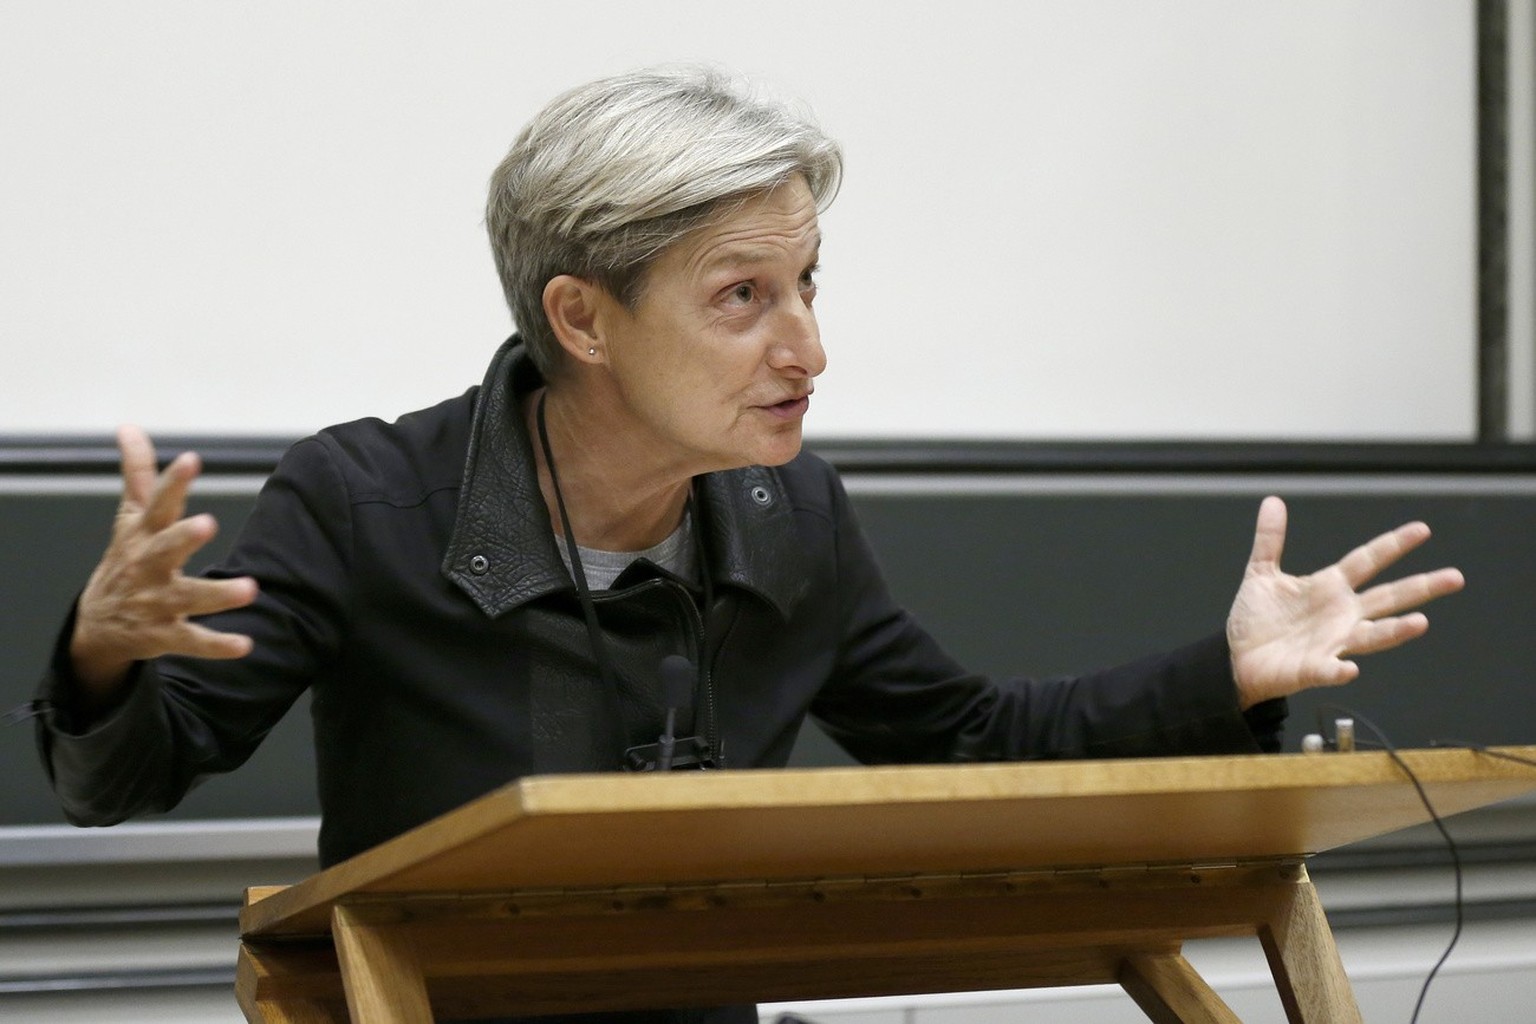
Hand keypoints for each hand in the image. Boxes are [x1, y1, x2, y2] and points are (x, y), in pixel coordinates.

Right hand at [70, 426, 258, 696]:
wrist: (100, 623)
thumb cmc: (128, 558)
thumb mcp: (131, 516)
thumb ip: (138, 473)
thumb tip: (129, 427)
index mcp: (143, 534)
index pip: (157, 503)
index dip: (173, 481)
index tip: (192, 459)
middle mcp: (148, 565)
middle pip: (165, 549)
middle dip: (184, 536)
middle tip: (208, 522)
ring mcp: (156, 602)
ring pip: (187, 597)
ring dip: (217, 594)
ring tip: (251, 589)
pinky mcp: (165, 634)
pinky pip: (193, 641)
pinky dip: (217, 646)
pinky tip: (245, 645)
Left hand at [1226, 496, 1464, 708]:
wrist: (1235, 658)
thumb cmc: (1256, 619)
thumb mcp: (1261, 573)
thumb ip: (1270, 539)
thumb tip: (1272, 501)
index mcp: (1330, 588)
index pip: (1367, 561)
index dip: (1393, 545)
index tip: (1422, 530)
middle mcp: (1340, 615)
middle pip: (1387, 598)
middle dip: (1421, 588)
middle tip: (1454, 577)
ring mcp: (1331, 643)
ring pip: (1371, 636)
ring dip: (1395, 631)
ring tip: (1419, 623)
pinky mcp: (1313, 668)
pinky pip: (1330, 670)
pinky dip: (1340, 669)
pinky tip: (1351, 668)